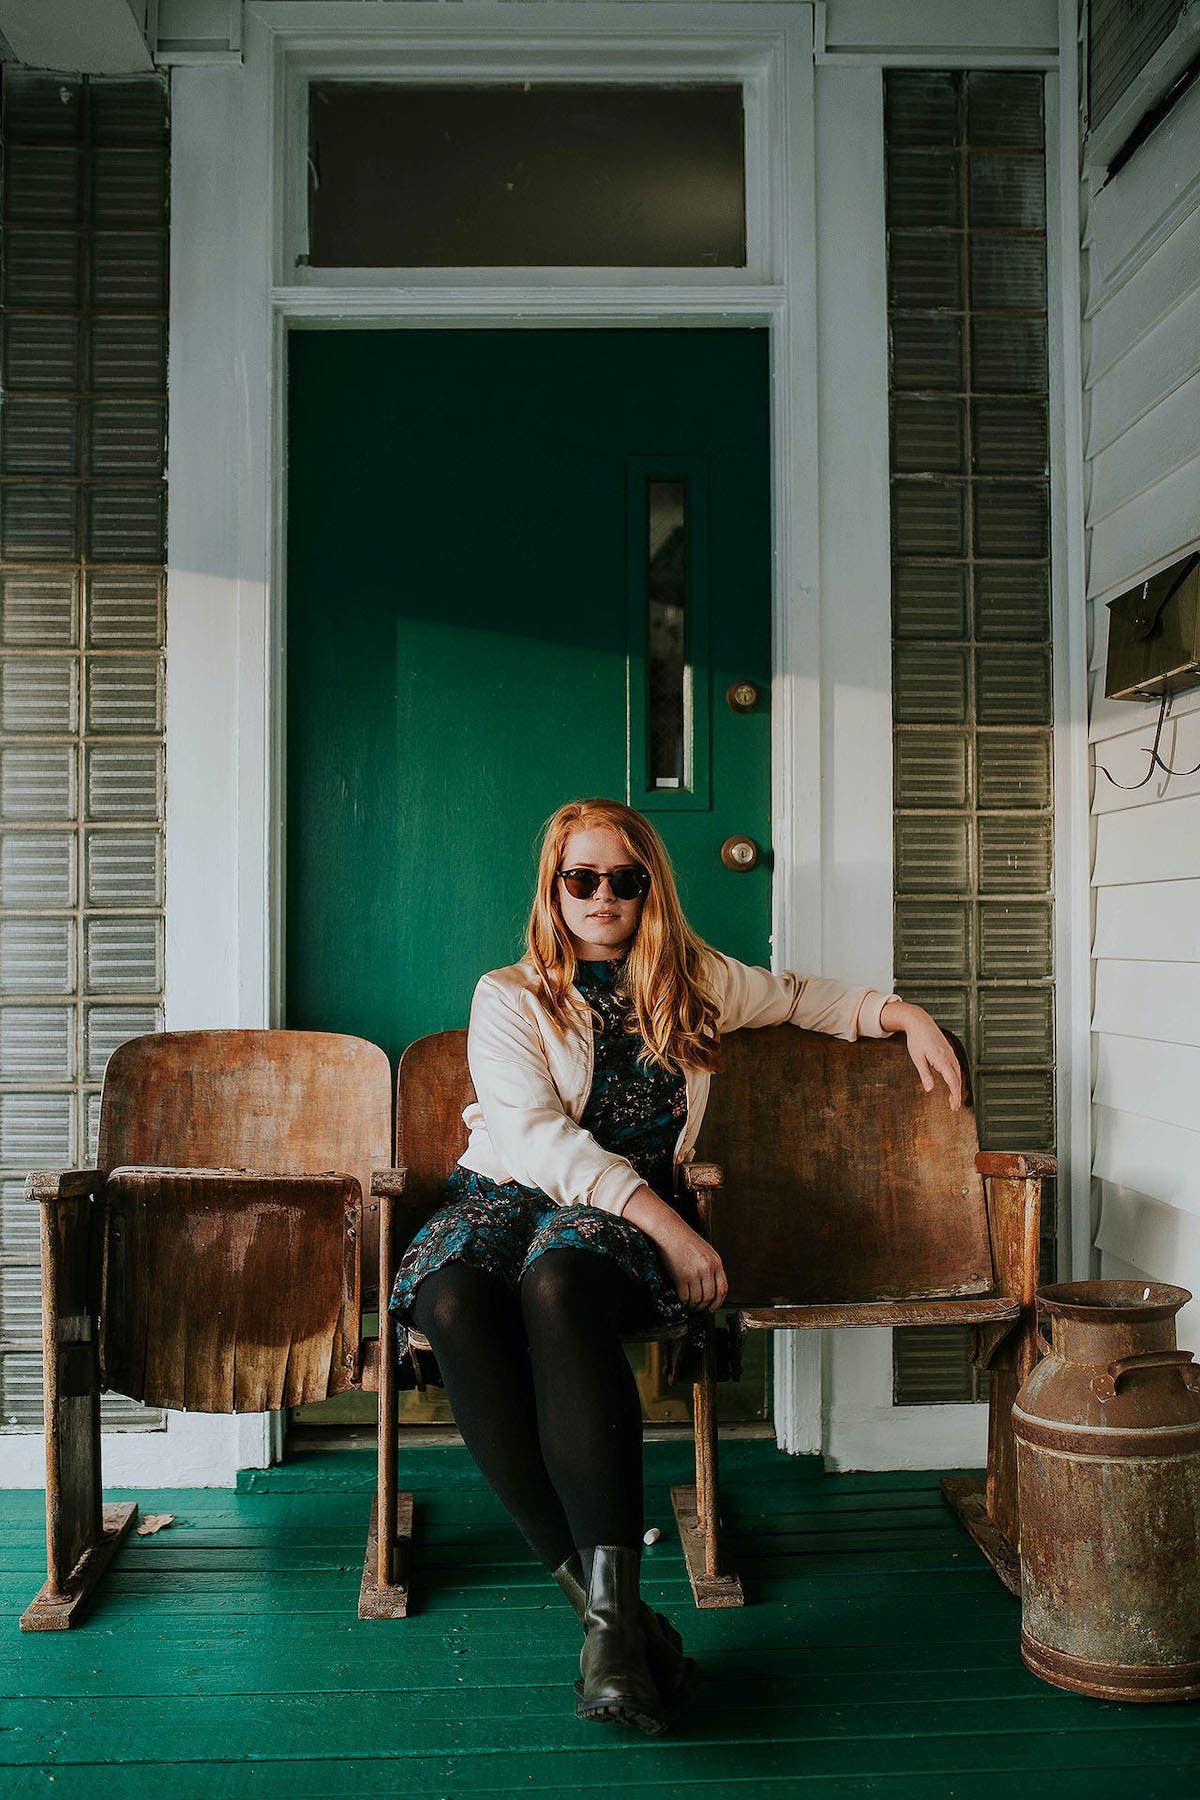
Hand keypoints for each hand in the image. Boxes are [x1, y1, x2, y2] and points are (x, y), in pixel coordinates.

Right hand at [622, 1185, 727, 1310]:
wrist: (670, 1230)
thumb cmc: (685, 1239)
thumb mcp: (706, 1250)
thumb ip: (711, 1267)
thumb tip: (711, 1286)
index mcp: (716, 1262)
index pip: (723, 1288)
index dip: (718, 1302)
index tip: (713, 1307)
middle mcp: (708, 1269)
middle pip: (710, 1296)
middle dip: (704, 1306)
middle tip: (698, 1309)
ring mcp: (695, 1273)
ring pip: (698, 1299)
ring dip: (693, 1305)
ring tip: (689, 1305)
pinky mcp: (681, 1277)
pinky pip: (685, 1296)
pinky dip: (684, 1302)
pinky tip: (682, 1300)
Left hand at [880, 999, 963, 1110]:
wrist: (920, 1022)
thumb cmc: (917, 1039)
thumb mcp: (917, 1058)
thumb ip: (925, 1074)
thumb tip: (929, 1089)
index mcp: (942, 1059)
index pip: (952, 1081)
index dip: (955, 1095)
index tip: (955, 1106)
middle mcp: (949, 1057)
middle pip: (957, 1079)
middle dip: (957, 1094)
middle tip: (954, 1108)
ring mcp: (951, 1054)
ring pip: (958, 1073)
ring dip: (957, 1087)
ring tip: (953, 1099)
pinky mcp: (949, 1052)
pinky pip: (956, 1067)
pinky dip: (956, 1077)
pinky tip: (953, 1083)